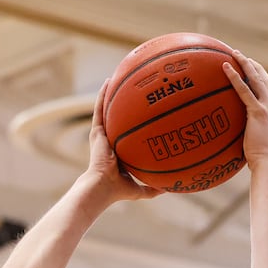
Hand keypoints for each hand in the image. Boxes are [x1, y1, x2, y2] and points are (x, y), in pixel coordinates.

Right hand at [83, 80, 163, 202]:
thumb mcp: (141, 188)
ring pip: (107, 109)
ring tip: (118, 76)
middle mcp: (110, 141)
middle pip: (118, 118)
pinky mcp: (96, 132)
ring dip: (111, 93)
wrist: (103, 187)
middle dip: (124, 104)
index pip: (127, 134)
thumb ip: (154, 188)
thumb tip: (171, 188)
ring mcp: (102, 135)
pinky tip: (109, 81)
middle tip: (134, 89)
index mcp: (119, 152)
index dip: (134, 123)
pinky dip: (103, 95)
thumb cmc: (119, 191)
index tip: (144, 112)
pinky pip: (100, 109)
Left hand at [223, 54, 267, 168]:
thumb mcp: (259, 142)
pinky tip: (226, 68)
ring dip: (245, 63)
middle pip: (265, 78)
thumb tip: (237, 134)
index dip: (261, 76)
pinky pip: (244, 90)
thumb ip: (252, 132)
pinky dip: (235, 77)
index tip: (251, 68)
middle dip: (253, 65)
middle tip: (240, 55)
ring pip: (256, 79)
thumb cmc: (261, 160)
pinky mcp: (259, 112)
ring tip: (233, 53)